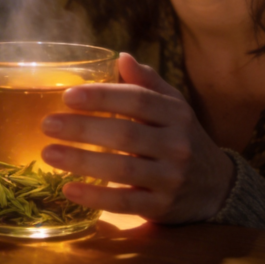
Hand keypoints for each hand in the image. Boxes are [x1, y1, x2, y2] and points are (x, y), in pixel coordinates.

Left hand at [40, 53, 233, 223]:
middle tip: (47, 124)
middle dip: (83, 128)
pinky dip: (96, 196)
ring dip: (82, 161)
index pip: (137, 100)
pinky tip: (69, 188)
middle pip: (125, 133)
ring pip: (122, 168)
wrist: (217, 187)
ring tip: (48, 152)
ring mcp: (171, 177)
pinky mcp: (162, 206)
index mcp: (176, 113)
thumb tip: (121, 57)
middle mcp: (177, 144)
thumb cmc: (183, 138)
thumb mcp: (174, 107)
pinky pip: (125, 201)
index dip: (102, 97)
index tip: (68, 96)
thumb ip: (147, 84)